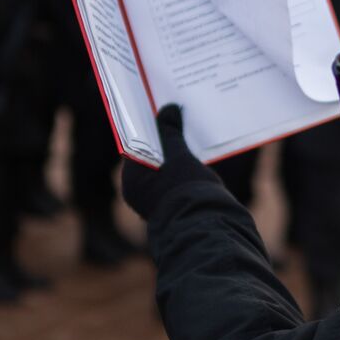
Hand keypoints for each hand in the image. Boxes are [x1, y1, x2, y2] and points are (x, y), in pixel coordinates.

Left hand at [122, 104, 217, 219]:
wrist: (207, 230)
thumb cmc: (189, 192)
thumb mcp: (180, 157)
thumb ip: (171, 133)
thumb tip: (168, 109)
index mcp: (132, 180)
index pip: (134, 144)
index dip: (145, 125)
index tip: (156, 109)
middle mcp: (139, 192)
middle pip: (147, 156)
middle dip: (161, 137)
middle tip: (174, 115)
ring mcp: (155, 202)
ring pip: (161, 169)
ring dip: (173, 152)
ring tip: (189, 133)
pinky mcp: (172, 208)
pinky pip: (172, 181)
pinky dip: (181, 168)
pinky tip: (196, 156)